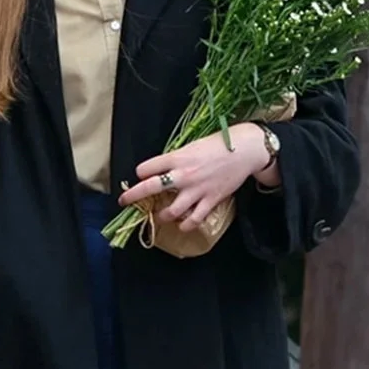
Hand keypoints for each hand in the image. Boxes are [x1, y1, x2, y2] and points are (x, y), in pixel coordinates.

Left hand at [118, 123, 270, 232]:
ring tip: (160, 216)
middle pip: (151, 188)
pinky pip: (194, 219)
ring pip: (172, 210)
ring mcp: (196, 190)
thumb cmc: (218, 143)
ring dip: (162, 215)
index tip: (139, 175)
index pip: (147, 168)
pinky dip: (186, 225)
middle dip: (133, 196)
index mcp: (177, 157)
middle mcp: (183, 175)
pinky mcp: (210, 200)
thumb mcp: (192, 145)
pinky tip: (182, 225)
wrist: (244, 150)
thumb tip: (163, 167)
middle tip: (123, 201)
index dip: (141, 172)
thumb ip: (177, 158)